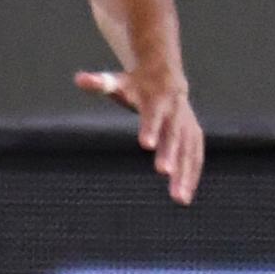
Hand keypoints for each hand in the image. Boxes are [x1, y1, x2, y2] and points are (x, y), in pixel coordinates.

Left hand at [77, 68, 202, 203]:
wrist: (165, 74)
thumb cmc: (136, 84)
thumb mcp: (118, 82)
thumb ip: (100, 83)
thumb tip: (79, 79)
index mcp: (157, 98)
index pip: (153, 114)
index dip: (150, 128)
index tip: (146, 145)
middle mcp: (175, 111)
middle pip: (174, 134)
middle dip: (170, 153)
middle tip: (164, 172)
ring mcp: (188, 124)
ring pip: (189, 149)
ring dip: (186, 173)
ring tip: (179, 199)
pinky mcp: (194, 134)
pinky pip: (195, 156)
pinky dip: (193, 175)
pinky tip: (186, 195)